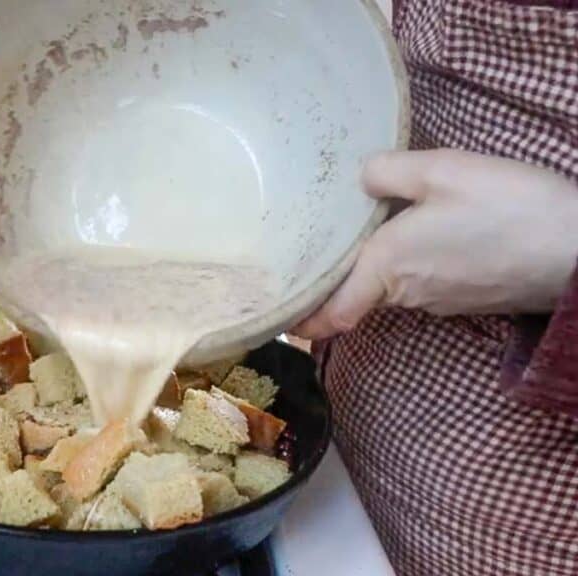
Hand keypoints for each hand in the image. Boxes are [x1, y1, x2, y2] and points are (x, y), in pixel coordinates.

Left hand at [293, 149, 577, 340]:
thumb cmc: (509, 207)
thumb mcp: (444, 171)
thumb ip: (391, 172)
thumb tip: (359, 176)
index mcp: (387, 266)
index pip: (332, 313)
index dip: (303, 320)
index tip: (280, 318)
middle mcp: (406, 293)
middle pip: (358, 295)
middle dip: (334, 282)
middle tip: (310, 259)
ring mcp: (440, 301)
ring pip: (392, 289)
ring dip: (373, 272)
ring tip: (359, 240)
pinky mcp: (468, 298)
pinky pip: (423, 286)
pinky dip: (409, 270)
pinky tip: (418, 240)